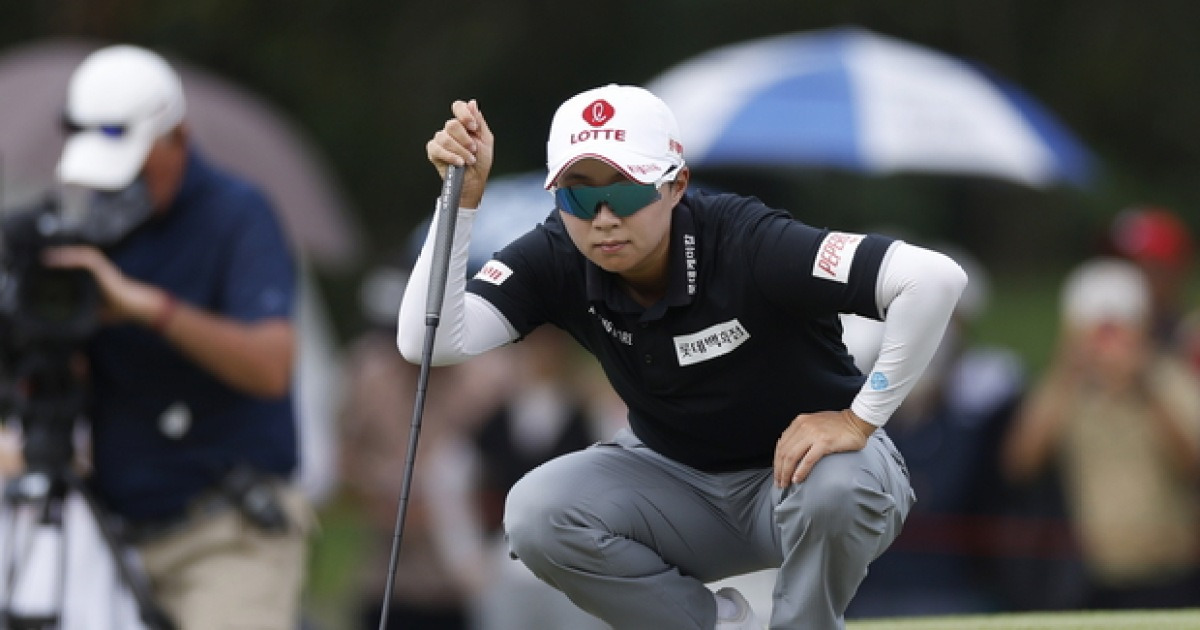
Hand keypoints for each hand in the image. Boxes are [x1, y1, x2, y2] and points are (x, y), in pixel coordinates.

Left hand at [41, 245, 164, 325]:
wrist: (135, 307)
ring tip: (46, 257)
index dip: (61, 266)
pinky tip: (57, 259)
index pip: (76, 268)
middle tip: (42, 260)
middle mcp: (98, 270)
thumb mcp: (97, 313)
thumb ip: (87, 314)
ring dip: (62, 254)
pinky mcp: (102, 268)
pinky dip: (70, 257)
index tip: (46, 270)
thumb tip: (74, 328)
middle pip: (75, 258)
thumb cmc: (121, 310)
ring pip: (78, 255)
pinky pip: (84, 259)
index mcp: (96, 279)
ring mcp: (101, 268)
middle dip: (59, 257)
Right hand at [426, 99, 493, 208]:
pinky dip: (450, 156)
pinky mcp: (433, 151)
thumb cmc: (480, 162)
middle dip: (465, 139)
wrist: (474, 180)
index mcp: (464, 124)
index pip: (458, 107)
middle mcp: (451, 130)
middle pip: (452, 124)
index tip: (473, 127)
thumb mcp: (486, 140)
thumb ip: (479, 121)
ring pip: (445, 138)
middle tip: (473, 150)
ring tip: (468, 160)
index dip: (464, 114)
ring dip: (460, 151)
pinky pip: (437, 149)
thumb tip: (472, 103)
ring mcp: (441, 140)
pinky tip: (458, 163)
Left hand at [774, 409, 873, 486]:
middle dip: (779, 470)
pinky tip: (797, 479)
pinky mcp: (824, 442)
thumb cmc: (838, 425)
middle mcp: (803, 426)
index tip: (777, 473)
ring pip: (792, 456)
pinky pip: (808, 459)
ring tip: (786, 483)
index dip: (776, 461)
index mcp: (799, 422)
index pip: (781, 444)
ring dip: (786, 473)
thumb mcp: (814, 424)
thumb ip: (802, 434)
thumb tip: (791, 452)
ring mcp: (813, 434)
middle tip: (779, 482)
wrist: (857, 421)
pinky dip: (800, 471)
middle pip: (784, 452)